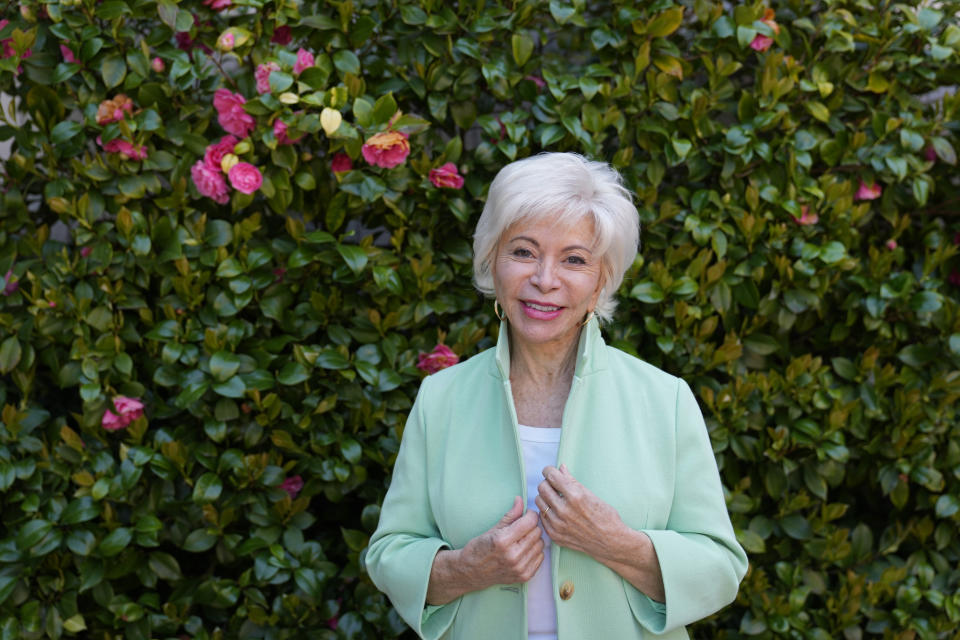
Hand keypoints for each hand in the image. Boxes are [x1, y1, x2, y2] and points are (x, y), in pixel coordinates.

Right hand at [460, 495, 544, 585]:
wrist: (472, 572)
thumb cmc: (479, 549)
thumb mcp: (493, 529)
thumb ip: (510, 515)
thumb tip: (520, 500)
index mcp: (503, 540)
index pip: (530, 521)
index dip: (530, 514)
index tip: (526, 514)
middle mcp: (513, 555)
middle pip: (537, 532)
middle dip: (532, 526)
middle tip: (522, 527)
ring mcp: (520, 568)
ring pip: (541, 544)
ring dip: (534, 539)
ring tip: (522, 539)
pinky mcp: (525, 576)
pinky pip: (540, 557)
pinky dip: (535, 551)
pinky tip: (524, 550)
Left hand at [535, 465, 665, 602]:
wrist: (610, 542)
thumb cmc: (605, 516)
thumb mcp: (591, 495)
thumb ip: (572, 481)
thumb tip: (560, 468)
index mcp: (575, 497)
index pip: (551, 476)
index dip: (549, 471)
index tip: (550, 471)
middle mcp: (564, 510)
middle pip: (542, 487)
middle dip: (547, 483)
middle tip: (554, 485)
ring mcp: (558, 524)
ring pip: (539, 501)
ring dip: (545, 497)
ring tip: (555, 498)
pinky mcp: (555, 535)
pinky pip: (542, 516)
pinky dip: (547, 511)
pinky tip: (556, 511)